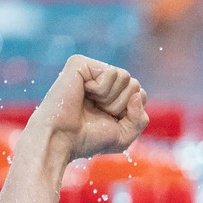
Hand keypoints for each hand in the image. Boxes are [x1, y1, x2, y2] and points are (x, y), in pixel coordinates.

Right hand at [30, 55, 148, 161]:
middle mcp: (101, 79)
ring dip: (111, 99)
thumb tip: (139, 93)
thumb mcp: (124, 135)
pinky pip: (111, 73)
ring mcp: (91, 70)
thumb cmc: (88, 139)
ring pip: (125, 77)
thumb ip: (140, 118)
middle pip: (134, 84)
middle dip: (121, 105)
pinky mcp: (80, 63)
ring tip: (91, 104)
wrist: (62, 139)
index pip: (139, 93)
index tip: (108, 119)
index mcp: (111, 94)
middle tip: (98, 112)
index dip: (130, 111)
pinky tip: (84, 93)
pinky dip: (101, 90)